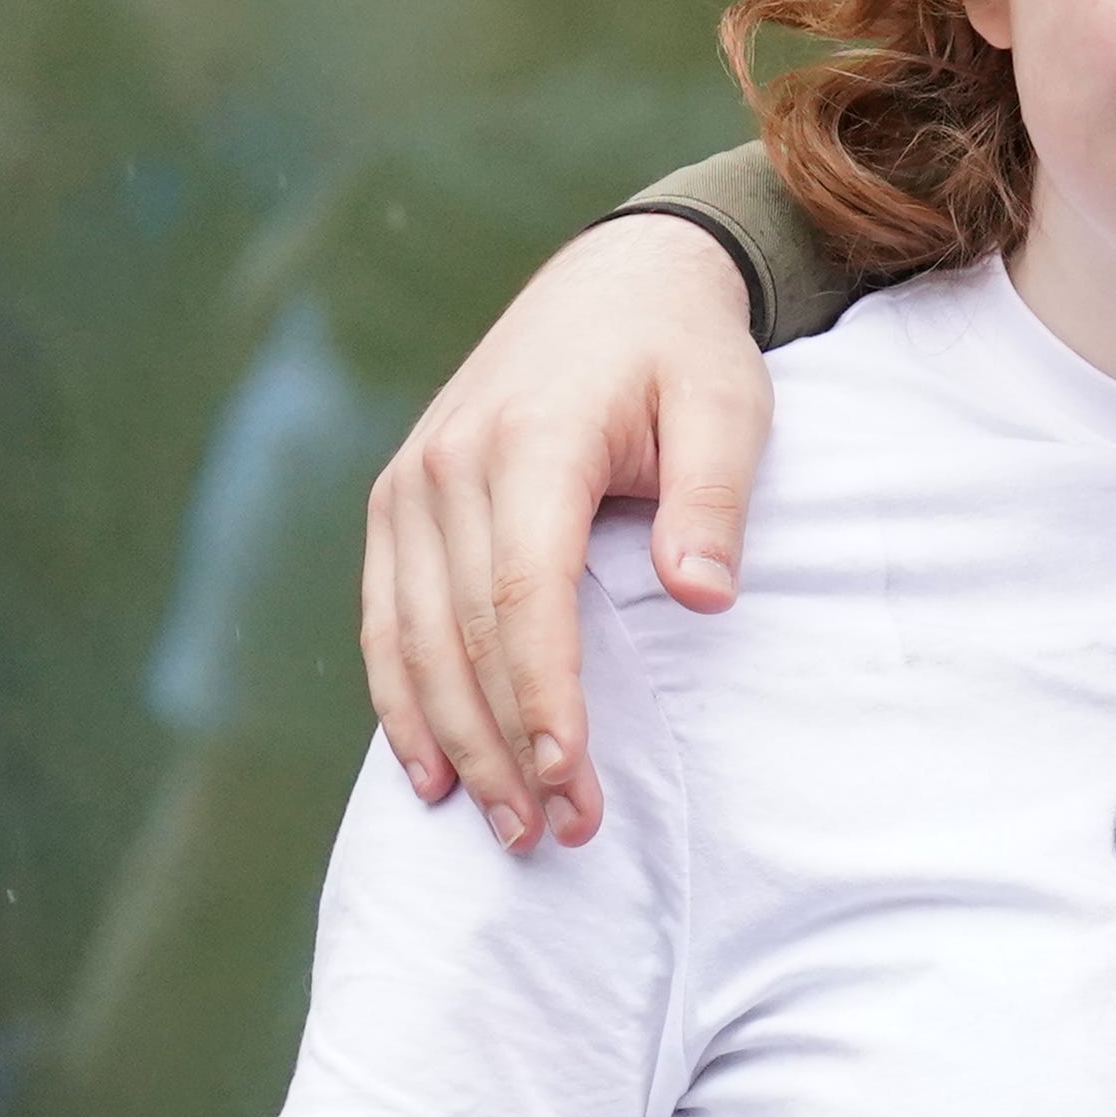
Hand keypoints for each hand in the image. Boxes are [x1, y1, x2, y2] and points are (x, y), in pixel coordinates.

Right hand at [360, 212, 768, 848]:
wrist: (617, 280)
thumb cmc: (684, 352)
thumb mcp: (729, 403)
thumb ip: (714, 496)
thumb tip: (704, 595)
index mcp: (529, 442)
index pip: (523, 593)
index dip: (542, 694)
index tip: (572, 778)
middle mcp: (447, 465)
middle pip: (461, 632)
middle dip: (505, 744)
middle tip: (554, 835)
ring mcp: (410, 484)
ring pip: (411, 638)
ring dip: (451, 741)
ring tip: (504, 825)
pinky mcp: (399, 503)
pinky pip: (386, 617)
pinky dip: (401, 699)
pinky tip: (431, 771)